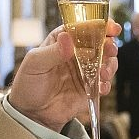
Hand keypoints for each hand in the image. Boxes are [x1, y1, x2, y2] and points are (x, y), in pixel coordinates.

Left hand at [5, 21, 119, 132]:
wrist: (31, 113)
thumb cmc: (28, 83)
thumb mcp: (35, 64)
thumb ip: (52, 51)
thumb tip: (67, 38)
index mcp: (62, 41)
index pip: (83, 28)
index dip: (98, 25)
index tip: (110, 28)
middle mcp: (76, 54)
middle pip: (100, 43)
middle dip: (109, 45)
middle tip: (110, 49)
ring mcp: (85, 71)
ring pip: (106, 62)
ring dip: (110, 65)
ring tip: (103, 73)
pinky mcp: (90, 88)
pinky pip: (104, 83)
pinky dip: (106, 84)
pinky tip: (101, 87)